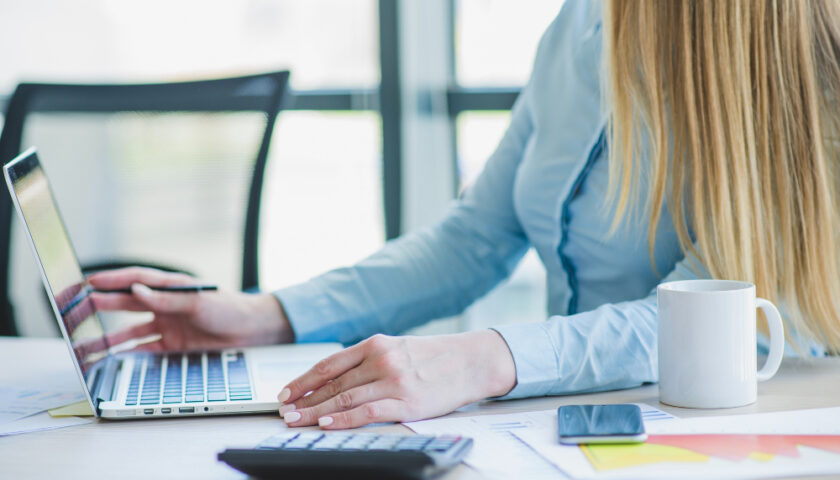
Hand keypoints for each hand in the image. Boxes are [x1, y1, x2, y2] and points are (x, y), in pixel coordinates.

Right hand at [88, 267, 293, 350]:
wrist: (252, 330)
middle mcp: (164, 305)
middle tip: (76, 310)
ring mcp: (166, 325)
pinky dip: (128, 354)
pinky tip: (111, 359)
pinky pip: (144, 349)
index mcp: (170, 286)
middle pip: (125, 305)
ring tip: (85, 343)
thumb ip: (167, 298)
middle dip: (100, 307)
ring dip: (109, 337)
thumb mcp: (198, 301)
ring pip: (130, 331)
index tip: (88, 282)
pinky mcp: (172, 345)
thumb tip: (136, 291)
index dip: (111, 281)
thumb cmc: (229, 308)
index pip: (135, 280)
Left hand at [277, 331, 515, 428]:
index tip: (286, 392)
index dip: (304, 379)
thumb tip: (336, 379)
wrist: (471, 360)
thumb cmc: (435, 357)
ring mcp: (393, 380)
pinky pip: (366, 411)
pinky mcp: (406, 401)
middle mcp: (381, 359)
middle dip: (304, 399)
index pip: (329, 363)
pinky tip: (327, 423)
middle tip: (284, 411)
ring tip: (297, 420)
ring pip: (344, 397)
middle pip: (332, 382)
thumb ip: (370, 360)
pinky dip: (343, 418)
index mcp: (375, 344)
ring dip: (316, 411)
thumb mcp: (398, 348)